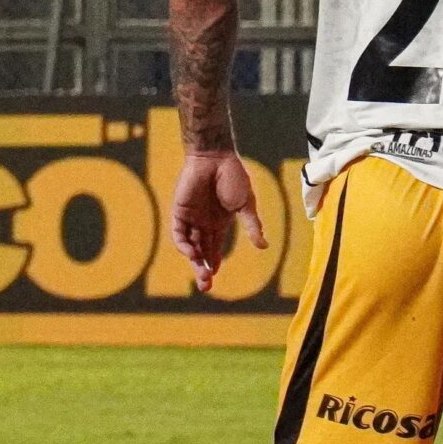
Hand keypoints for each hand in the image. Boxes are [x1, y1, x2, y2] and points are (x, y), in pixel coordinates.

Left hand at [168, 150, 266, 292]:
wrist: (215, 157)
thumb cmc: (234, 177)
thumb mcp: (246, 205)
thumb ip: (252, 225)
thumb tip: (264, 247)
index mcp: (220, 222)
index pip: (214, 248)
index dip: (213, 262)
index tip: (214, 276)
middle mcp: (204, 223)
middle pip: (201, 251)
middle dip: (203, 269)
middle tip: (206, 286)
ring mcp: (191, 217)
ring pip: (190, 245)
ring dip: (194, 261)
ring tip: (203, 276)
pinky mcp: (180, 210)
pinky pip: (178, 233)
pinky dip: (184, 245)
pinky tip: (193, 254)